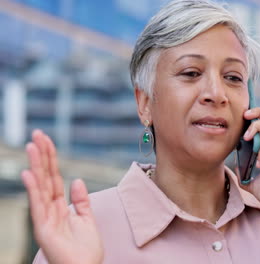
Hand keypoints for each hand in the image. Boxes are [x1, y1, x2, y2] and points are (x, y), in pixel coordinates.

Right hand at [22, 130, 102, 263]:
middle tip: (37, 134)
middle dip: (42, 156)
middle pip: (45, 177)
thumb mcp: (87, 219)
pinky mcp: (43, 229)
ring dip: (36, 166)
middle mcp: (50, 210)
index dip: (51, 158)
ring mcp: (45, 218)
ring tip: (32, 146)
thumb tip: (76, 179)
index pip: (54, 177)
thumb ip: (81, 200)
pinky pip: (38, 206)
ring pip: (40, 187)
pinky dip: (33, 190)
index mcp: (60, 206)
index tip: (47, 139)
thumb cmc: (86, 250)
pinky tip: (30, 174)